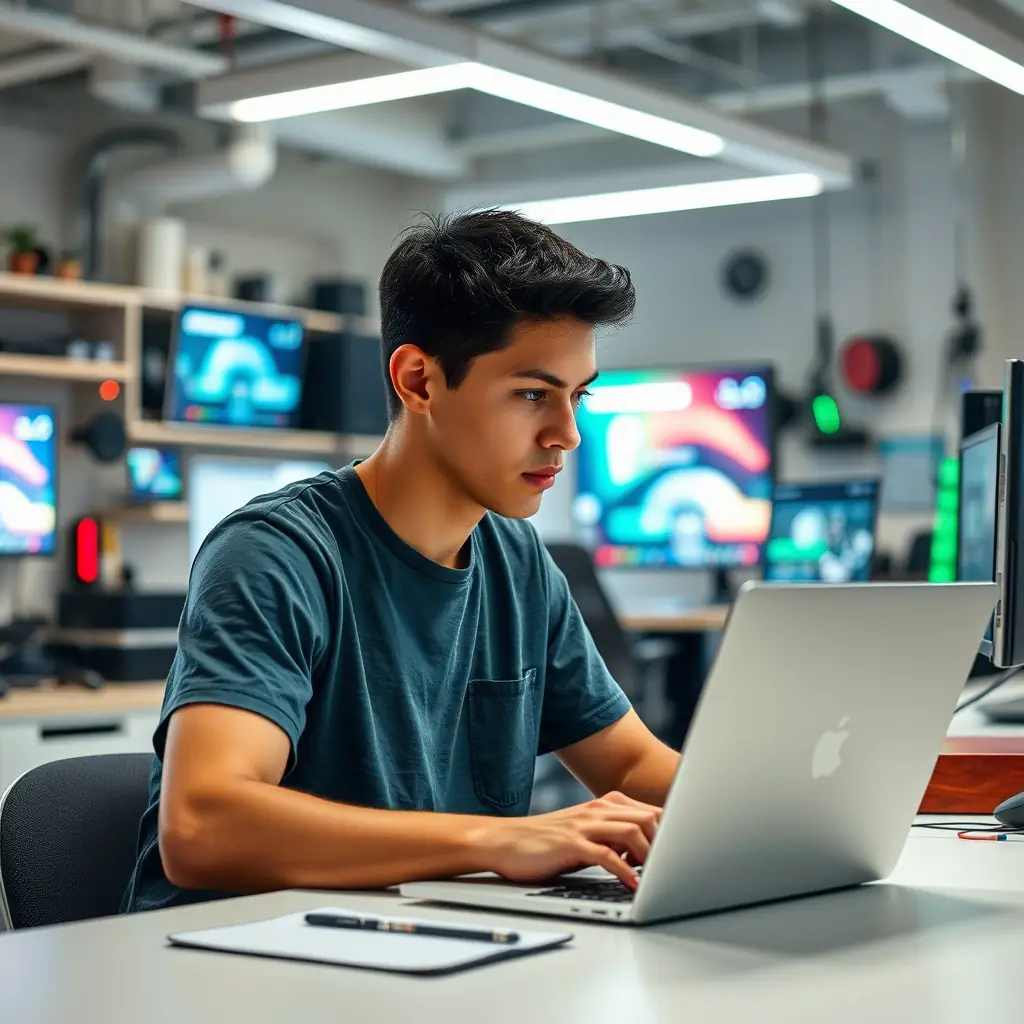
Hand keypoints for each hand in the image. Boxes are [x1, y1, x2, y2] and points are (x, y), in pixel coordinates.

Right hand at [475, 791, 661, 890]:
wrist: (505, 840)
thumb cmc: (546, 842)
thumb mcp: (585, 833)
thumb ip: (614, 837)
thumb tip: (648, 854)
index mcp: (604, 805)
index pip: (651, 811)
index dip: (671, 832)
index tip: (682, 854)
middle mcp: (597, 810)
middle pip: (648, 818)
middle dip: (667, 844)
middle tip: (674, 869)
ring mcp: (584, 825)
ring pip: (631, 832)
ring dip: (650, 856)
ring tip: (659, 878)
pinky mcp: (571, 843)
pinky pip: (605, 855)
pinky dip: (624, 871)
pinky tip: (633, 885)